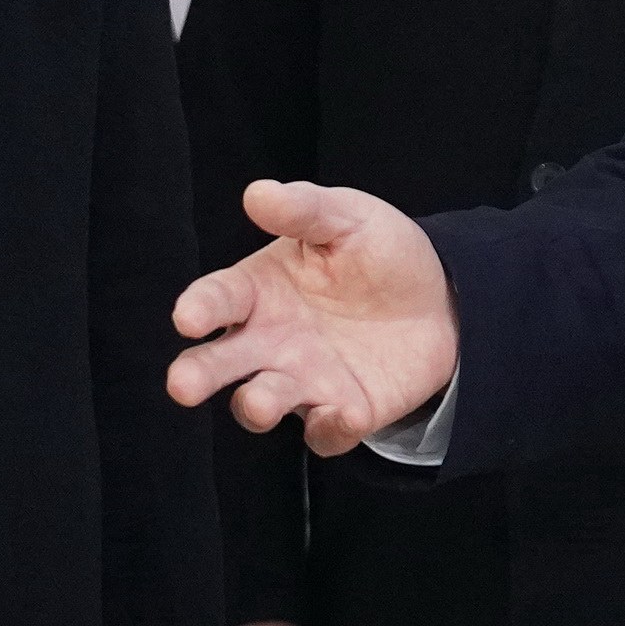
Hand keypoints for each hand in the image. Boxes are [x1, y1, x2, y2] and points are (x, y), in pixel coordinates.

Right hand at [167, 181, 459, 455]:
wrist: (441, 298)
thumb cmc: (379, 253)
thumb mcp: (347, 218)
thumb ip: (304, 209)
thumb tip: (257, 193)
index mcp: (259, 290)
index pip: (217, 299)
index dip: (198, 308)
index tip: (187, 318)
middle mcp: (270, 341)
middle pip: (220, 362)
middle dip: (198, 374)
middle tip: (183, 385)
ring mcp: (303, 381)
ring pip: (261, 403)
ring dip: (256, 407)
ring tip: (259, 403)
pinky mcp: (341, 412)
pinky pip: (326, 433)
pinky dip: (330, 428)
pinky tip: (344, 413)